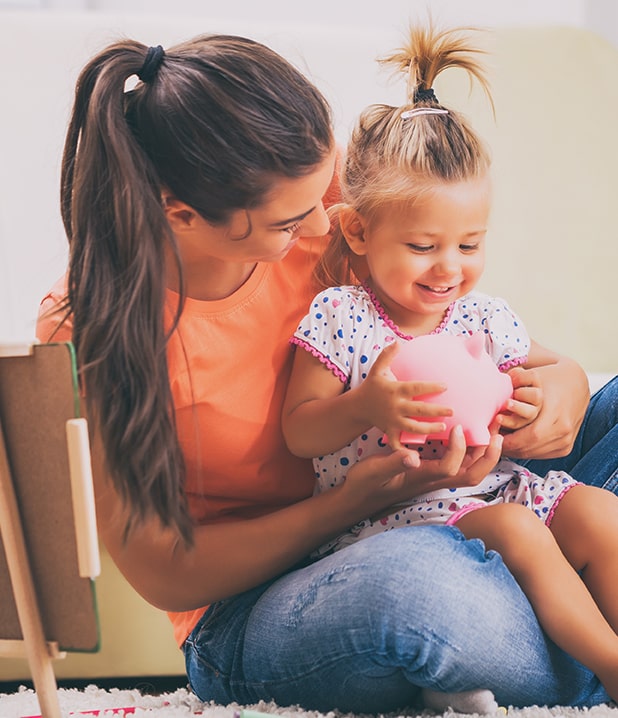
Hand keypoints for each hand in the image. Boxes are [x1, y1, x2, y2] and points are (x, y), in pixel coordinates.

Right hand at [343, 425, 502, 512]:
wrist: (359, 497)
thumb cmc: (365, 484)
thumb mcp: (374, 471)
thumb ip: (393, 463)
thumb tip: (413, 457)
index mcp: (421, 478)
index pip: (450, 468)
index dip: (458, 449)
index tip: (457, 427)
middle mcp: (433, 480)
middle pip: (471, 474)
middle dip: (489, 456)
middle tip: (497, 432)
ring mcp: (433, 477)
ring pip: (468, 470)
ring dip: (484, 453)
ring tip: (492, 430)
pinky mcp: (430, 472)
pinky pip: (458, 464)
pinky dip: (470, 450)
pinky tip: (468, 433)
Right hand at [357, 342, 452, 449]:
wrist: (358, 407)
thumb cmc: (372, 386)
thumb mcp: (377, 369)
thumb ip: (387, 355)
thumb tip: (399, 341)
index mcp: (395, 390)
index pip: (415, 388)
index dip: (430, 386)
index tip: (446, 386)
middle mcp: (395, 406)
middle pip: (418, 409)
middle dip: (436, 411)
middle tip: (452, 411)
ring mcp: (392, 421)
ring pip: (412, 427)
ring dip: (428, 429)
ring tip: (442, 428)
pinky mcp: (389, 432)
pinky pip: (398, 443)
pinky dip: (407, 451)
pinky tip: (421, 455)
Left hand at [500, 359, 586, 458]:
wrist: (576, 384)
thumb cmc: (551, 379)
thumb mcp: (534, 375)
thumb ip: (517, 380)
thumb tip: (499, 387)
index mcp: (557, 413)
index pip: (529, 436)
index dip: (508, 439)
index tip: (491, 433)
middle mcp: (563, 430)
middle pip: (528, 448)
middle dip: (506, 446)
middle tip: (490, 439)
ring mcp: (566, 441)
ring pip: (532, 454)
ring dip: (513, 450)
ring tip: (496, 441)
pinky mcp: (565, 448)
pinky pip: (539, 455)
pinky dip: (523, 450)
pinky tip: (511, 442)